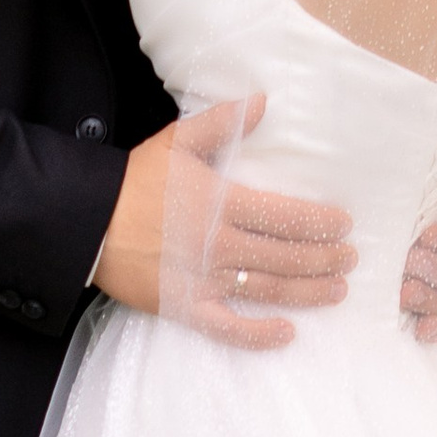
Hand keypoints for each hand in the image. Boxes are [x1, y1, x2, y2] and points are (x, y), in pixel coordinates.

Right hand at [92, 98, 355, 352]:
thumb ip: (221, 123)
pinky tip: (286, 333)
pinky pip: (227, 328)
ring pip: (267, 290)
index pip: (283, 216)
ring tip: (337, 289)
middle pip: (284, 256)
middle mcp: (217, 244)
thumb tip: (261, 101)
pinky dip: (258, 335)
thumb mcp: (176, 142)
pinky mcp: (184, 307)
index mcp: (219, 202)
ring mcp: (202, 280)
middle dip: (324, 258)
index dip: (319, 222)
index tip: (344, 225)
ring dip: (307, 292)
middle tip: (350, 258)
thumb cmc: (134, 179)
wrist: (86, 221)